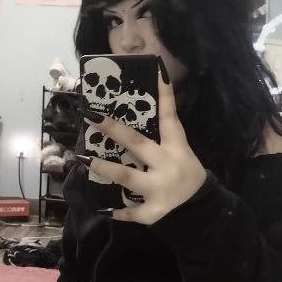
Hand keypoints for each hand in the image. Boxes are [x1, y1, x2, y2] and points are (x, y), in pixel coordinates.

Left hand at [77, 66, 206, 224]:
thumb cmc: (183, 173)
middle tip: (91, 115)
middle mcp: (167, 165)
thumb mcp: (178, 152)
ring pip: (128, 176)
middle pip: (138, 143)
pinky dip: (119, 212)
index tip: (157, 69)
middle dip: (114, 129)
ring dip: (105, 167)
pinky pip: (132, 211)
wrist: (198, 209)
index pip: (169, 117)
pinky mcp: (155, 211)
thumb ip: (159, 138)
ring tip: (82, 160)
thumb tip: (128, 120)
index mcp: (176, 147)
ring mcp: (160, 189)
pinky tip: (104, 209)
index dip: (165, 94)